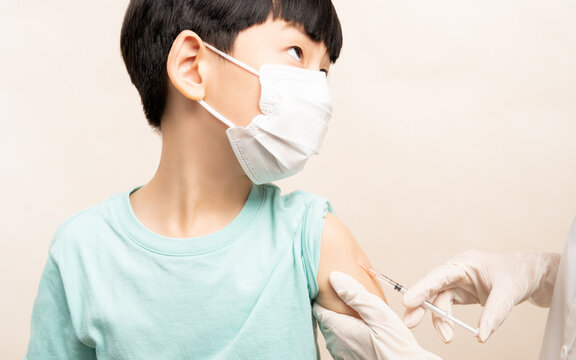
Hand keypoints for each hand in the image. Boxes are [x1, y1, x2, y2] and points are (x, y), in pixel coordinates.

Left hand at [313, 271, 440, 359]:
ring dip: (341, 319)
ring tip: (358, 310)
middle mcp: (334, 343)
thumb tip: (335, 277)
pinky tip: (363, 328)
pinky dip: (348, 332)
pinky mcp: (348, 359)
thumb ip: (356, 295)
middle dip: (332, 305)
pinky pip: (342, 341)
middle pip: (325, 316)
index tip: (335, 285)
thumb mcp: (380, 316)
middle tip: (350, 295)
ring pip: (333, 329)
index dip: (324, 293)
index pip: (317, 305)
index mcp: (337, 329)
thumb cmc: (395, 349)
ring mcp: (340, 353)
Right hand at [402, 251, 560, 342]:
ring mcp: (457, 282)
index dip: (422, 288)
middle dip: (420, 305)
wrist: (530, 275)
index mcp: (464, 262)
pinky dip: (446, 320)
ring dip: (438, 319)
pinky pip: (447, 307)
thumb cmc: (517, 274)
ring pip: (438, 301)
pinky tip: (449, 331)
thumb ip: (494, 314)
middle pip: (432, 288)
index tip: (409, 301)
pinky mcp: (461, 293)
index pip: (438, 275)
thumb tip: (480, 336)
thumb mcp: (508, 292)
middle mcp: (456, 271)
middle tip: (410, 322)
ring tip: (446, 337)